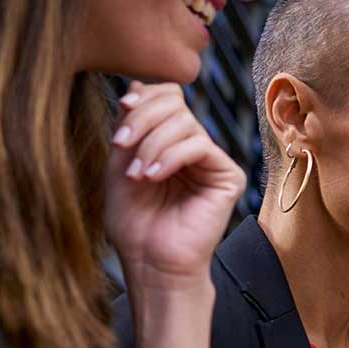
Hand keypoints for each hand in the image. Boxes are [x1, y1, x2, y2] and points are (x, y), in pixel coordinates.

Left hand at [104, 82, 245, 294]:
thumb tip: (137, 85)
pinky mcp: (228, 176)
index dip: (144, 97)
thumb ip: (129, 126)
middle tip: (121, 145)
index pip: (166, 98)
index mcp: (169, 141)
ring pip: (185, 123)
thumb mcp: (120, 164)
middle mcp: (194, 147)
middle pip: (174, 103)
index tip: (122, 110)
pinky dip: (171, 157)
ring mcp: (212, 161)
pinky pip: (200, 146)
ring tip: (137, 175)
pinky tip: (154, 177)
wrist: (150, 262)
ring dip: (152, 145)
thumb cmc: (133, 221)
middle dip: (143, 119)